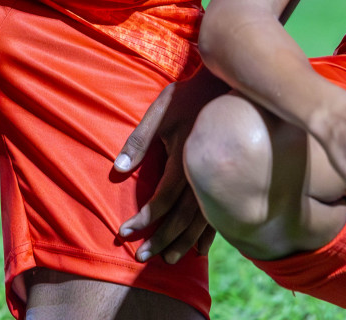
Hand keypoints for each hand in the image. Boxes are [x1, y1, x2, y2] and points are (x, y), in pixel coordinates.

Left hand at [114, 72, 226, 263]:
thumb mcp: (160, 112)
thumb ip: (139, 141)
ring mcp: (219, 178)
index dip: (143, 218)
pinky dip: (209, 234)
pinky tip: (200, 249)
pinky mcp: (228, 178)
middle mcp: (203, 174)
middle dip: (161, 239)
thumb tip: (117, 170)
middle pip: (182, 217)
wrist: (228, 86)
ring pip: (202, 221)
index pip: (162, 199)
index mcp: (184, 159)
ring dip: (184, 241)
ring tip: (169, 259)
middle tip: (142, 257)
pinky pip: (220, 213)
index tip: (124, 233)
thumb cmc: (188, 97)